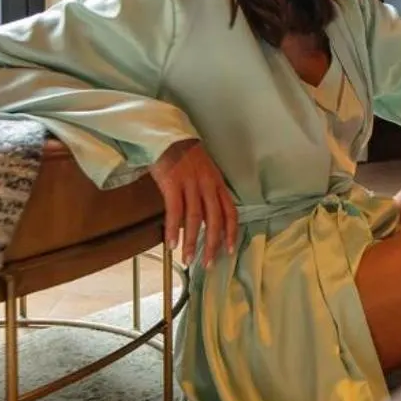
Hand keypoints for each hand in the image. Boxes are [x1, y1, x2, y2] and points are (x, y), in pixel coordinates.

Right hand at [149, 138, 238, 266]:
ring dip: (192, 242)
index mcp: (218, 184)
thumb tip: (203, 221)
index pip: (230, 212)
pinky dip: (174, 229)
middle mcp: (208, 185)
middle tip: (208, 263)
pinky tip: (172, 243)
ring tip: (187, 259)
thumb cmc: (185, 157)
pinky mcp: (173, 183)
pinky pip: (175, 211)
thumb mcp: (204, 174)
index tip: (230, 250)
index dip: (231, 233)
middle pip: (215, 220)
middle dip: (212, 244)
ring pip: (195, 219)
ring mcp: (191, 183)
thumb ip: (207, 194)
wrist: (169, 136)